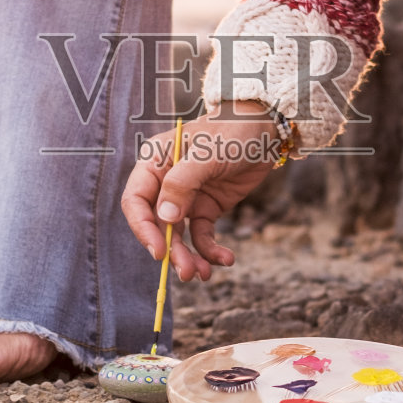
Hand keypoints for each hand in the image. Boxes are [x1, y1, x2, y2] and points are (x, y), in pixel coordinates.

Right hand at [120, 100, 284, 280]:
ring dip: (189, 257)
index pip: (136, 201)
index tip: (159, 252)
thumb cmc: (232, 131)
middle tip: (187, 272)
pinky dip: (211, 250)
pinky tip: (226, 259)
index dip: (144, 228)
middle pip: (158, 225)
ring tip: (204, 275)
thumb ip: (182, 183)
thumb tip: (165, 217)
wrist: (266, 128)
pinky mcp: (207, 208)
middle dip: (172, 250)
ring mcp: (186, 197)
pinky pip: (203, 235)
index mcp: (155, 163)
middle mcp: (165, 183)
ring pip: (179, 235)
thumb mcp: (207, 154)